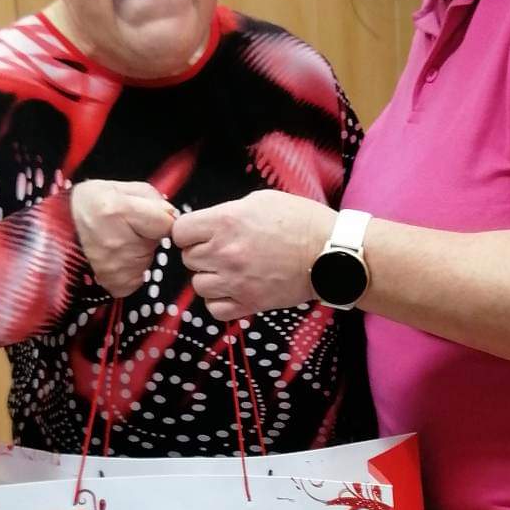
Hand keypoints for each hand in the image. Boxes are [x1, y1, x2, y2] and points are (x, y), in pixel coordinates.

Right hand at [70, 180, 175, 297]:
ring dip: (137, 251)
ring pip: (147, 259)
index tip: (144, 216)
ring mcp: (116, 268)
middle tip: (123, 227)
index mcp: (117, 211)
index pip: (166, 223)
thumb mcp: (117, 187)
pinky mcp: (116, 285)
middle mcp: (117, 242)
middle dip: (147, 234)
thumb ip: (150, 197)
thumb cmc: (89, 205)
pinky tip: (113, 258)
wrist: (56, 234)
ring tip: (114, 241)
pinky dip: (131, 269)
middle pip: (156, 242)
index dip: (159, 218)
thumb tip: (171, 214)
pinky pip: (138, 277)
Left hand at [172, 190, 333, 320]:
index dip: (189, 232)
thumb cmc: (301, 221)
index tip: (200, 233)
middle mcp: (225, 252)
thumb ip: (228, 212)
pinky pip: (214, 309)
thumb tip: (208, 223)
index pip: (180, 232)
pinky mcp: (249, 303)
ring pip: (199, 285)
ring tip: (230, 271)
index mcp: (226, 221)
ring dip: (210, 278)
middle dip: (201, 253)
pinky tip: (233, 290)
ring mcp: (236, 281)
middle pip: (188, 258)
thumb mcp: (261, 200)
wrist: (330, 252)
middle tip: (223, 250)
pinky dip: (219, 301)